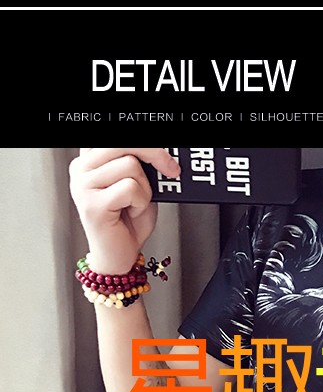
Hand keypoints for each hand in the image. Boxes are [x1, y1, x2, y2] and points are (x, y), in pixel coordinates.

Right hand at [69, 147, 180, 274]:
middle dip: (154, 153)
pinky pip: (130, 188)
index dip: (142, 142)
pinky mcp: (92, 205)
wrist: (119, 255)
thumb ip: (141, 164)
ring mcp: (82, 186)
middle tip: (171, 169)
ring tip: (135, 203)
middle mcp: (81, 169)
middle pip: (122, 142)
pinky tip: (131, 213)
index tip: (162, 151)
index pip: (115, 137)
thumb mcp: (139, 184)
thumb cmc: (128, 221)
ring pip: (130, 165)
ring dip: (145, 188)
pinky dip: (141, 202)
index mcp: (89, 160)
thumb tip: (160, 151)